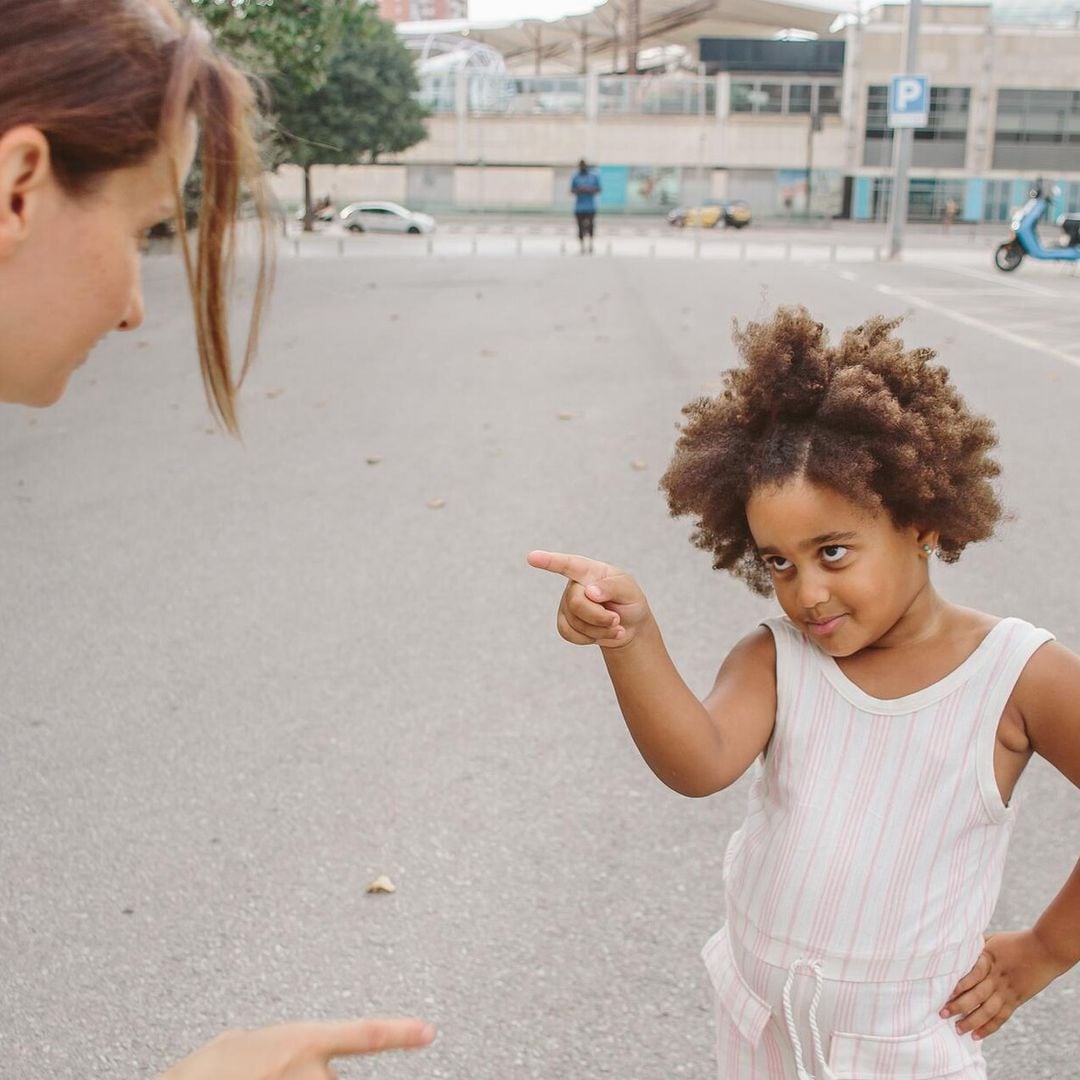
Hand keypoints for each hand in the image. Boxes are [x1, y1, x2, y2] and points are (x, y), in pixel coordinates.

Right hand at [160, 1017, 435, 1079]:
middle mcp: (305, 1072)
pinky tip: (264, 1079)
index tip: (428, 1032)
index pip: (363, 1035)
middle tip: (273, 1075)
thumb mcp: (248, 1042)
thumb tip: (294, 1053)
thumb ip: (284, 1046)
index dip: (398, 1034)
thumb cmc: (206, 1070)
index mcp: (299, 1041)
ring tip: (260, 1079)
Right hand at [527, 550, 650, 648]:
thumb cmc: (629, 602)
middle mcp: (574, 585)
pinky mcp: (564, 623)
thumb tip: (589, 591)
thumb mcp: (629, 590)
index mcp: (589, 570)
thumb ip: (612, 586)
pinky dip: (591, 638)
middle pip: (576, 602)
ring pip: (575, 622)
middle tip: (616, 619)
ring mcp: (566, 604)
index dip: (549, 561)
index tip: (532, 557)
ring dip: (600, 629)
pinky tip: (602, 634)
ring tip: (615, 625)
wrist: (629, 627)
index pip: (568, 564)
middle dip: (600, 616)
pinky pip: (570, 634)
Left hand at [941, 930, 1065, 1039]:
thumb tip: (957, 944)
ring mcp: (1007, 991)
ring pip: (988, 1010)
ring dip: (972, 1021)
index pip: (971, 975)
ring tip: (958, 1029)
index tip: (943, 993)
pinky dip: (989, 1027)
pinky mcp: (1016, 1000)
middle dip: (958, 1006)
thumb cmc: (1015, 941)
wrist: (1044, 950)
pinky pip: (1001, 1017)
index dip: (958, 986)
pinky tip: (977, 1035)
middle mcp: (997, 978)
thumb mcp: (993, 939)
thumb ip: (976, 946)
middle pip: (976, 995)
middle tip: (943, 1014)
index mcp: (989, 960)